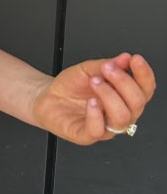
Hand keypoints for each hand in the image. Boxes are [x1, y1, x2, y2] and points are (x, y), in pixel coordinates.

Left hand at [32, 52, 155, 143]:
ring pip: (122, 118)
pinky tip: (91, 101)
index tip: (135, 60)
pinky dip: (96, 114)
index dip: (144, 75)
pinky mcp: (86, 135)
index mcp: (124, 97)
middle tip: (107, 69)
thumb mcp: (88, 69)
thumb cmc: (70, 86)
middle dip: (124, 82)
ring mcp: (105, 127)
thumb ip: (107, 65)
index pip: (145, 89)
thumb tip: (125, 58)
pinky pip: (98, 130)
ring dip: (109, 96)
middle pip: (137, 103)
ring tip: (94, 81)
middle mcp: (119, 113)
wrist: (47, 96)